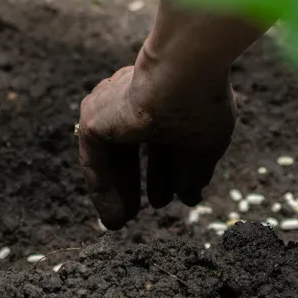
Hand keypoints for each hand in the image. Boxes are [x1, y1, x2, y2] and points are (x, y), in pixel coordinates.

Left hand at [77, 62, 235, 228]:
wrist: (183, 75)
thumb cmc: (201, 105)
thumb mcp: (203, 148)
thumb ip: (193, 174)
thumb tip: (190, 198)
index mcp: (164, 100)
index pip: (160, 141)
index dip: (165, 172)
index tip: (169, 198)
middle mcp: (135, 101)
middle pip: (131, 149)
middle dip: (137, 181)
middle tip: (144, 210)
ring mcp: (112, 107)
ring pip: (111, 156)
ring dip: (117, 190)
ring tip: (120, 223)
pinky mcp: (94, 118)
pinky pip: (94, 161)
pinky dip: (103, 190)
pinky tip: (113, 216)